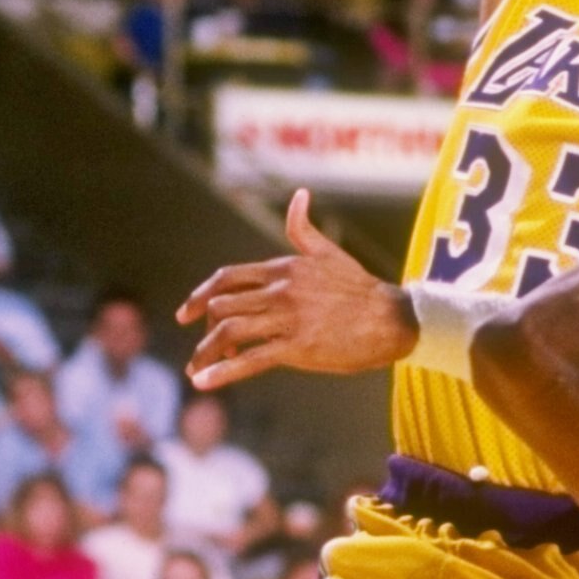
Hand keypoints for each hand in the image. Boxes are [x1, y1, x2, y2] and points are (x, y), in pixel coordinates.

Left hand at [179, 188, 415, 387]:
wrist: (391, 318)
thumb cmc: (361, 288)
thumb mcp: (328, 253)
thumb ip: (303, 228)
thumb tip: (298, 195)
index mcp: (283, 269)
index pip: (227, 278)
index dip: (200, 296)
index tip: (186, 314)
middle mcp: (280, 290)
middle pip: (222, 306)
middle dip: (205, 330)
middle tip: (203, 349)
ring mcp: (287, 318)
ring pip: (230, 331)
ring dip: (205, 352)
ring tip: (195, 369)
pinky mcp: (297, 346)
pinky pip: (251, 359)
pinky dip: (223, 372)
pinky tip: (204, 382)